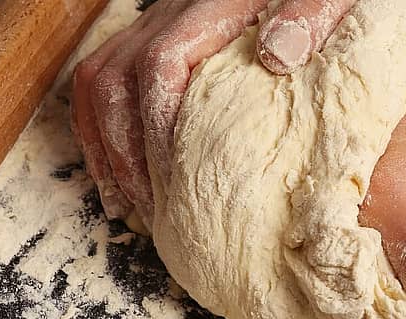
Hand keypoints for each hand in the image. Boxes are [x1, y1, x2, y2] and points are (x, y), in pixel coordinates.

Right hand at [71, 0, 356, 223]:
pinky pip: (100, 81)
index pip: (160, 63)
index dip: (158, 124)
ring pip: (97, 82)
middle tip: (153, 211)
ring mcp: (155, 24)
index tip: (174, 179)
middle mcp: (171, 12)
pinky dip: (99, 131)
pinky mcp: (151, 38)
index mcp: (210, 6)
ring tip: (128, 205)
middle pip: (115, 79)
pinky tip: (117, 176)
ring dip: (105, 147)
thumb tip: (276, 55)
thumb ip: (308, 14)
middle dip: (125, 152)